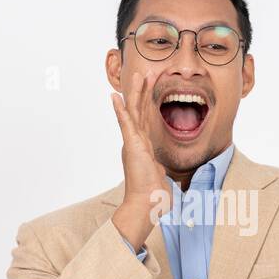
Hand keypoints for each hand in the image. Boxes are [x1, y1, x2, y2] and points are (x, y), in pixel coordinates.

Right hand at [109, 70, 168, 250]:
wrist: (146, 204)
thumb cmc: (153, 197)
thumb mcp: (160, 180)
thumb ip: (160, 174)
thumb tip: (163, 177)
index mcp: (144, 148)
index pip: (146, 121)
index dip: (148, 105)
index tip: (149, 91)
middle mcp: (137, 143)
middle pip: (139, 112)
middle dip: (142, 92)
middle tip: (144, 73)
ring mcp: (133, 143)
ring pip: (134, 112)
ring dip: (136, 93)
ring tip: (137, 75)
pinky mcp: (132, 146)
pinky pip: (126, 124)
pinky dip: (121, 110)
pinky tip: (115, 97)